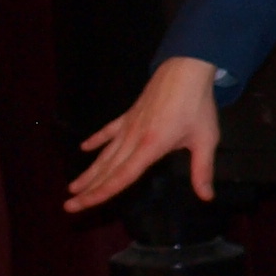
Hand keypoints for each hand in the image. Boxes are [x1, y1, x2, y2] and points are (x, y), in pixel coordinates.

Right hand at [67, 53, 222, 212]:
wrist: (186, 69)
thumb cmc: (197, 105)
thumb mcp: (205, 139)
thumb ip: (202, 170)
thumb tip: (206, 197)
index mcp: (150, 147)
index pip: (121, 177)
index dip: (101, 193)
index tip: (81, 204)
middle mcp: (133, 138)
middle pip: (107, 170)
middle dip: (87, 189)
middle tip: (68, 206)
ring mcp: (128, 125)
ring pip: (105, 153)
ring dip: (89, 171)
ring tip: (72, 186)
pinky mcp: (129, 115)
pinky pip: (109, 130)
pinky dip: (97, 139)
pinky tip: (84, 147)